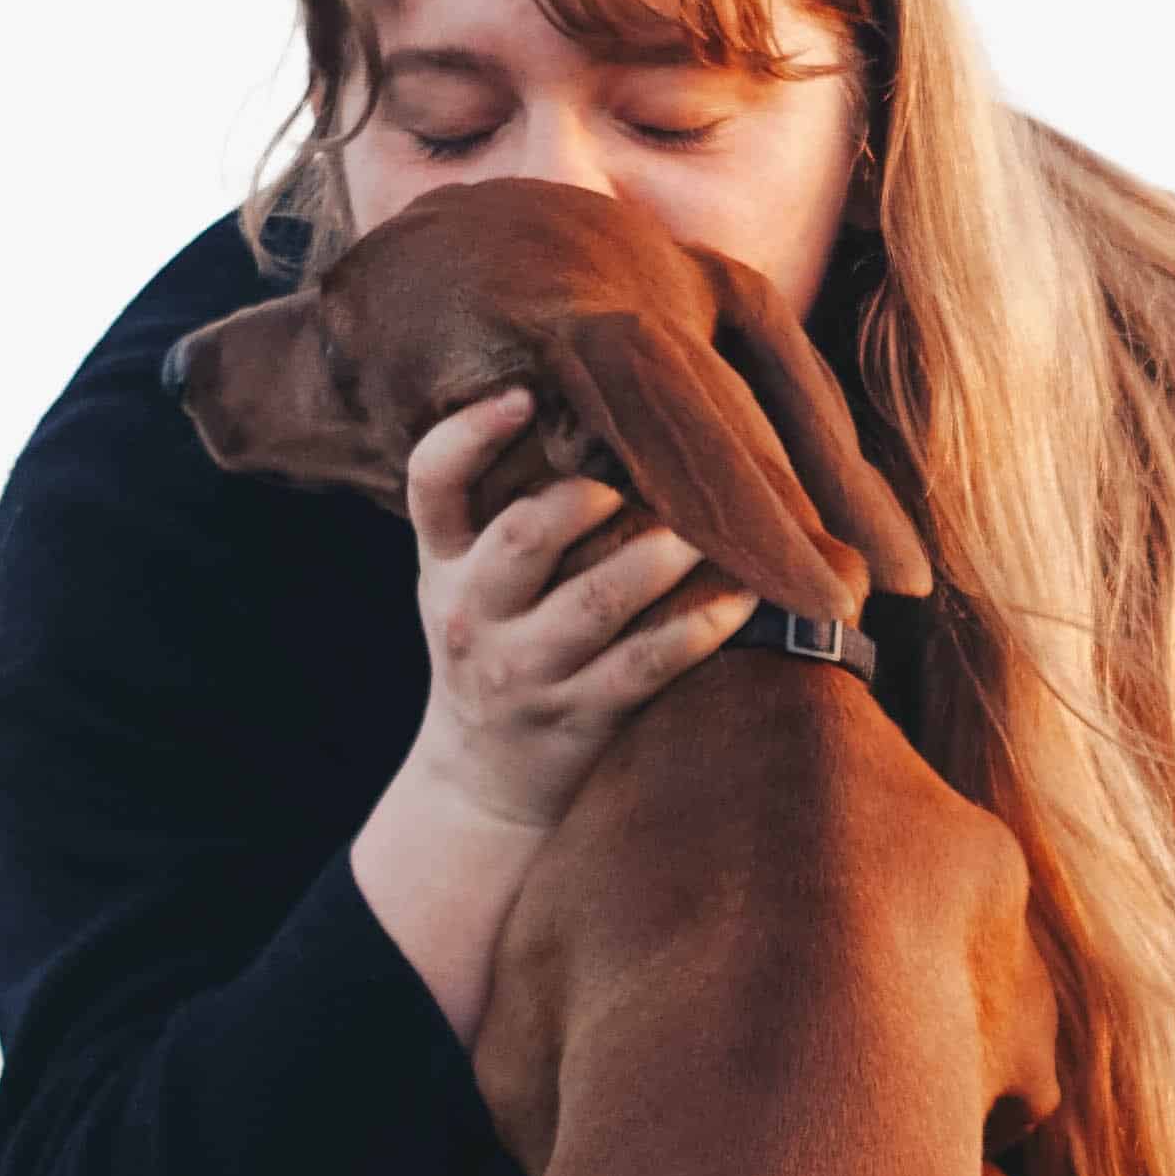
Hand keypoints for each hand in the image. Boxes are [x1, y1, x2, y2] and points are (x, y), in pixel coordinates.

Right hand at [392, 386, 755, 835]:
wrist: (479, 781)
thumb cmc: (492, 647)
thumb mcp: (466, 581)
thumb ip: (501, 510)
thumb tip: (592, 406)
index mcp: (444, 562)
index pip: (431, 483)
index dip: (468, 435)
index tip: (520, 394)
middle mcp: (474, 612)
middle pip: (523, 536)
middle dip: (589, 497)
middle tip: (639, 475)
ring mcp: (527, 668)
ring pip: (597, 601)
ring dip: (660, 554)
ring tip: (707, 525)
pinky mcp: (581, 714)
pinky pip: (650, 662)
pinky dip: (703, 624)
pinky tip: (743, 593)